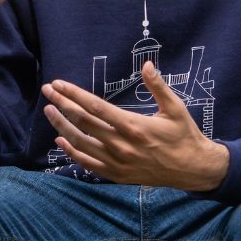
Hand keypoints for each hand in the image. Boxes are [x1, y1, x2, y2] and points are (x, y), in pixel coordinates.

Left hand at [41, 62, 229, 190]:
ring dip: (62, 126)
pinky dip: (72, 152)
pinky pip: (88, 164)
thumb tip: (147, 65)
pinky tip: (60, 140)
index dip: (74, 94)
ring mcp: (118, 162)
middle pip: (83, 122)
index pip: (96, 107)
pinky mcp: (118, 174)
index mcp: (134, 126)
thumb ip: (158, 86)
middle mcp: (122, 146)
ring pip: (81, 143)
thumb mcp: (175, 108)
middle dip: (62, 104)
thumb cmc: (184, 135)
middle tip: (47, 91)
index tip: (59, 84)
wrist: (193, 169)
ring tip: (48, 111)